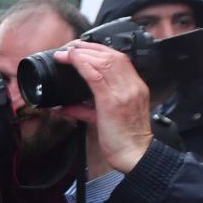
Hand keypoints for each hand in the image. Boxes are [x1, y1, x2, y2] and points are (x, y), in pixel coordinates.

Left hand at [55, 42, 153, 173]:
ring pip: (104, 62)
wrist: (135, 155)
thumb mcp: (107, 118)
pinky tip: (73, 60)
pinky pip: (97, 76)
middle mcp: (132, 86)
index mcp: (135, 87)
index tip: (84, 48)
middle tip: (71, 47)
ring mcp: (123, 92)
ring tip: (67, 53)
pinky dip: (82, 64)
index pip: (120, 59)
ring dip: (83, 54)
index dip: (100, 50)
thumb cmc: (124, 139)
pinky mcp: (112, 101)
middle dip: (90, 48)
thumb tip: (67, 106)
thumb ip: (88, 109)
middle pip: (112, 56)